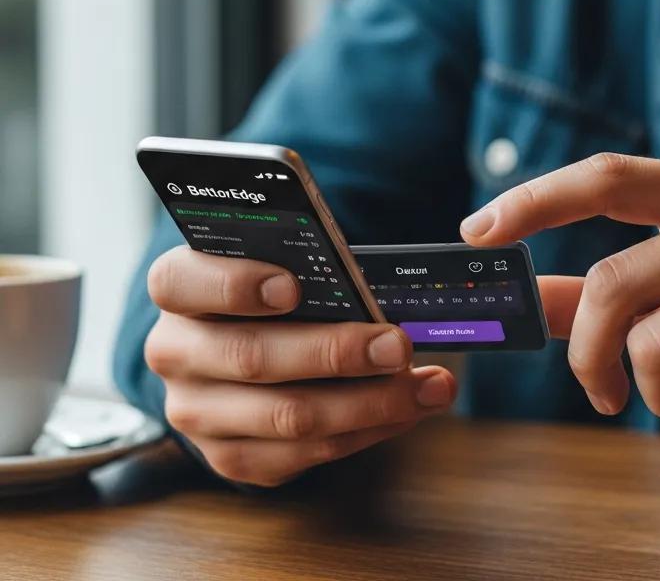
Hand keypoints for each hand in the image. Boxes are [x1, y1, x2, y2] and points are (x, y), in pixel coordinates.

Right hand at [144, 247, 455, 486]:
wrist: (239, 341)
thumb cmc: (272, 288)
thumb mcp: (276, 259)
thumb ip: (304, 263)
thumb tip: (364, 287)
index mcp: (177, 289)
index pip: (181, 282)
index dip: (235, 285)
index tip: (293, 286)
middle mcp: (174, 353)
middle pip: (252, 357)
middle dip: (335, 353)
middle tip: (399, 345)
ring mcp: (196, 413)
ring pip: (285, 417)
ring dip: (369, 403)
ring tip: (428, 387)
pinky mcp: (229, 456)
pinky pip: (302, 455)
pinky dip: (365, 431)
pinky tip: (408, 409)